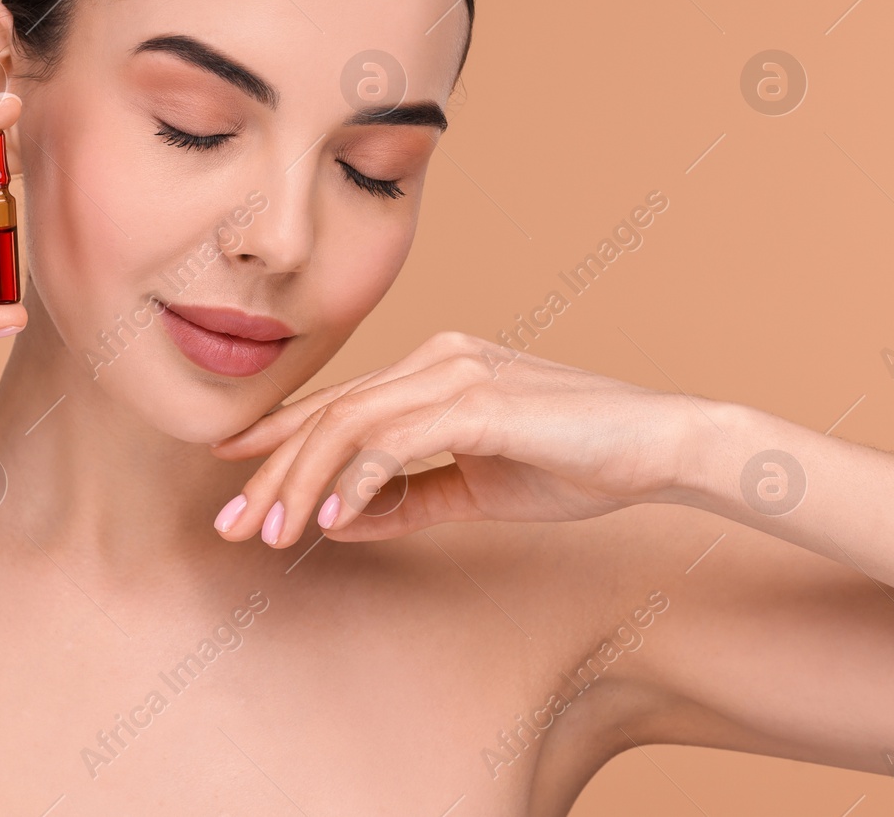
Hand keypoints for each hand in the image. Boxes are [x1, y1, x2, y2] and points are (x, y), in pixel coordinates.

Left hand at [208, 331, 717, 547]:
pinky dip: (356, 480)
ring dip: (301, 482)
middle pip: (330, 414)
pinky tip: (331, 521)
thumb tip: (338, 519)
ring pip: (348, 425)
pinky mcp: (479, 399)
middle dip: (270, 471)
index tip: (232, 479)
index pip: (339, 406)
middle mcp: (436, 358)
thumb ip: (407, 499)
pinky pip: (395, 441)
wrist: (663, 447)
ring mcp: (456, 373)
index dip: (278, 442)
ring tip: (271, 534)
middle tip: (230, 525)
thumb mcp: (475, 489)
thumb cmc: (578, 462)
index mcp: (434, 370)